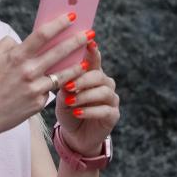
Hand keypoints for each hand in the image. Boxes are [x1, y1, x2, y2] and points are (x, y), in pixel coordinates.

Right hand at [0, 12, 93, 142]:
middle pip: (59, 52)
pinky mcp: (38, 104)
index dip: (59, 24)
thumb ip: (6, 45)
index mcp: (16, 57)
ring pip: (63, 74)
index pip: (42, 35)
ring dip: (77, 66)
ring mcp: (35, 89)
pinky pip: (50, 91)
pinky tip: (65, 83)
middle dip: (77, 41)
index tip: (71, 17)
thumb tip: (19, 40)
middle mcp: (28, 72)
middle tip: (90, 33)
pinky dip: (56, 86)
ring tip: (86, 61)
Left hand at [54, 40, 120, 156]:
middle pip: (99, 75)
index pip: (94, 59)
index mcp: (93, 74)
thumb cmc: (68, 108)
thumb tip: (62, 72)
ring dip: (85, 96)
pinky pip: (105, 110)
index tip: (89, 41)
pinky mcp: (113, 115)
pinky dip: (89, 111)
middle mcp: (105, 84)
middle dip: (83, 79)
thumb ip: (65, 82)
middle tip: (68, 85)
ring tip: (70, 101)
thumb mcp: (63, 94)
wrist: (74, 134)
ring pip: (103, 91)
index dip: (93, 51)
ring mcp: (111, 99)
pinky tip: (77, 113)